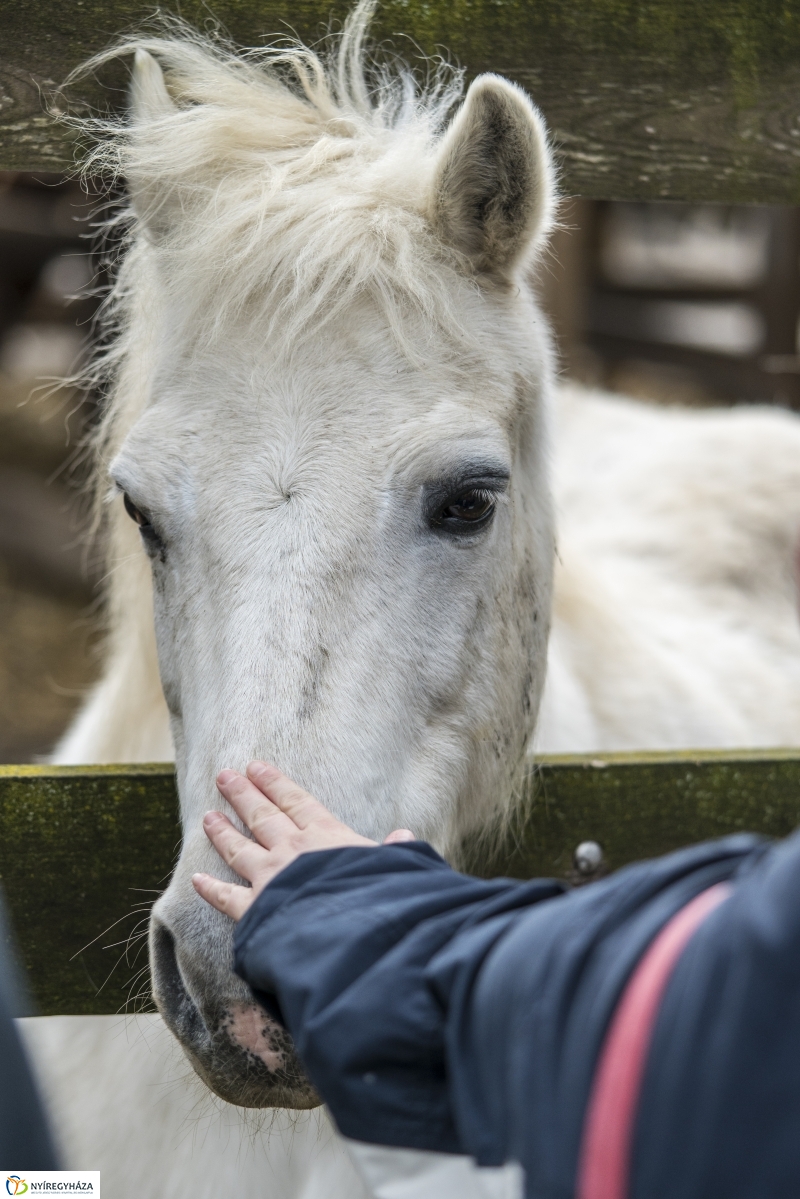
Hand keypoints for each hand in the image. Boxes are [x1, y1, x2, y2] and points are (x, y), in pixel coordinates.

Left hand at [192, 761, 414, 919]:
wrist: (352, 934)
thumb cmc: (381, 899)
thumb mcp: (396, 868)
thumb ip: (395, 852)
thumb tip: (403, 835)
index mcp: (327, 836)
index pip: (297, 802)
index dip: (275, 783)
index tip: (256, 767)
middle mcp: (293, 850)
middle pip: (262, 816)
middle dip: (243, 794)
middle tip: (224, 776)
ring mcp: (271, 878)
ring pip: (239, 849)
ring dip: (222, 832)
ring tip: (207, 816)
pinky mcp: (256, 910)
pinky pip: (226, 897)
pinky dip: (210, 889)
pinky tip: (196, 880)